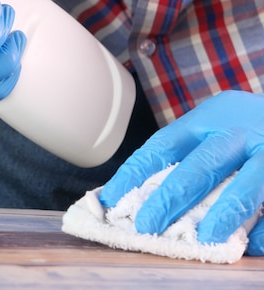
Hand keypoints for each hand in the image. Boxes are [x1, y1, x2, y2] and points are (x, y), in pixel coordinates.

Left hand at [100, 90, 263, 254]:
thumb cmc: (247, 126)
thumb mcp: (216, 124)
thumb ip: (187, 152)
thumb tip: (140, 193)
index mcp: (209, 117)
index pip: (164, 144)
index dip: (135, 173)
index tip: (112, 198)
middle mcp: (237, 131)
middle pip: (200, 166)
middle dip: (170, 198)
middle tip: (147, 225)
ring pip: (245, 186)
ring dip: (222, 216)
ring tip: (202, 240)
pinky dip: (261, 227)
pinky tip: (247, 244)